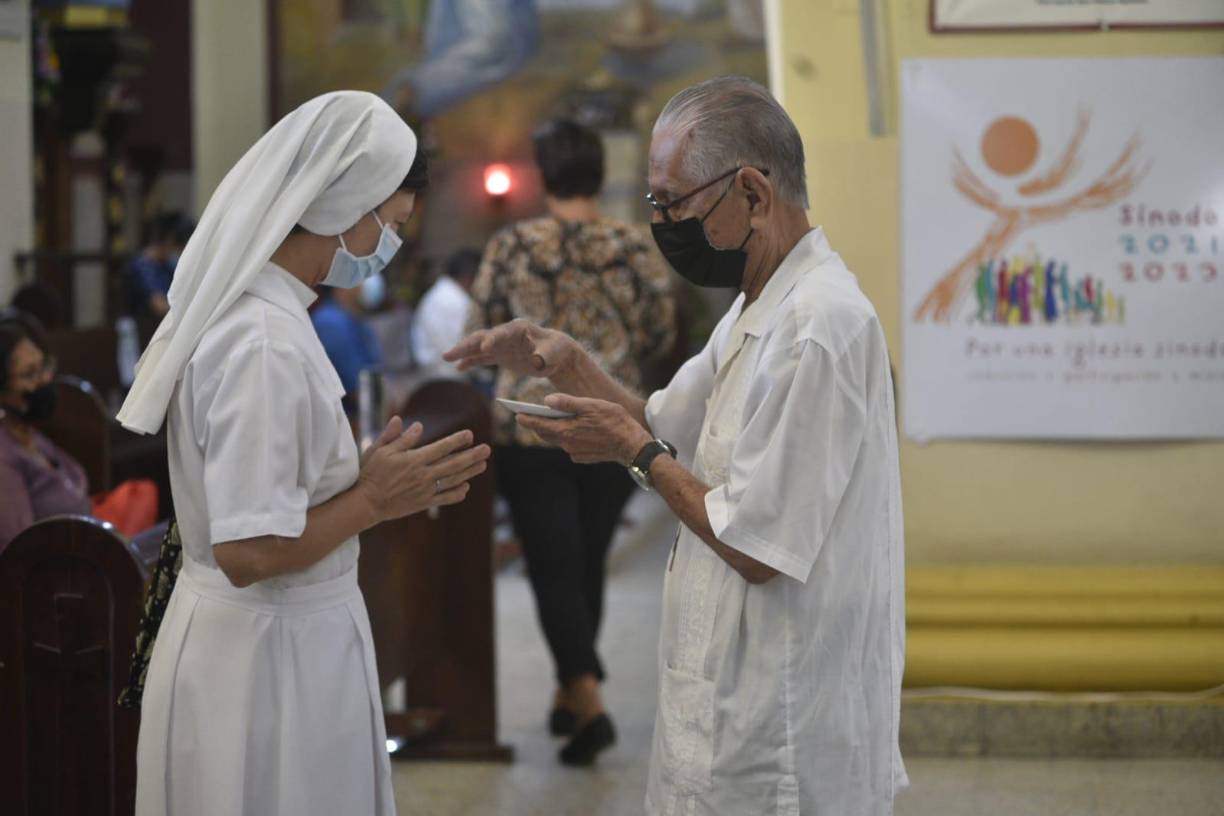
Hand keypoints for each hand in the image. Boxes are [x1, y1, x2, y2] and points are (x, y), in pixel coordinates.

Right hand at [356, 417, 491, 522]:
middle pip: (453, 464)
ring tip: (482, 465)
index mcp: (414, 460)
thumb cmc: (371, 473)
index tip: (469, 434)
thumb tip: (417, 425)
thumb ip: (399, 437)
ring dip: (469, 472)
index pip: (441, 448)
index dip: (457, 441)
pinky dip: (457, 493)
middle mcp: (423, 475)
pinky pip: (444, 498)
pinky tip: (466, 487)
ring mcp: (425, 490)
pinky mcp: (423, 502)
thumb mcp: (380, 450)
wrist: (366, 503)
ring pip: (453, 480)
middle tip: (487, 449)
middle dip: (472, 456)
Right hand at [443, 319, 577, 378]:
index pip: (502, 333)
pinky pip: (482, 358)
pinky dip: (471, 362)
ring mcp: (501, 344)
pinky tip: (459, 368)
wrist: (557, 355)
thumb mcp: (554, 353)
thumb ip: (545, 355)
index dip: (493, 340)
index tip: (484, 347)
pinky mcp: (500, 355)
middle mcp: (506, 334)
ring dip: (463, 352)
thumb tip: (537, 361)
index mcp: (519, 328)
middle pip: (482, 337)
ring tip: (446, 358)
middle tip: (449, 354)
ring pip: (478, 347)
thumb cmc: (558, 350)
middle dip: (466, 345)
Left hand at [515, 394, 652, 465]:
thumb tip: (547, 401)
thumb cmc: (614, 421)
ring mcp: (575, 452)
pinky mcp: (583, 457)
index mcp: (566, 430)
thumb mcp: (591, 405)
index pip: (539, 424)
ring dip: (553, 430)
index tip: (516, 414)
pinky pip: (570, 445)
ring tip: (552, 419)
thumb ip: (568, 402)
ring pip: (558, 439)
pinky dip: (568, 437)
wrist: (632, 446)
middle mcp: (567, 444)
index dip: (526, 418)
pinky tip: (575, 429)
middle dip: (537, 424)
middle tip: (529, 415)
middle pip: (545, 433)